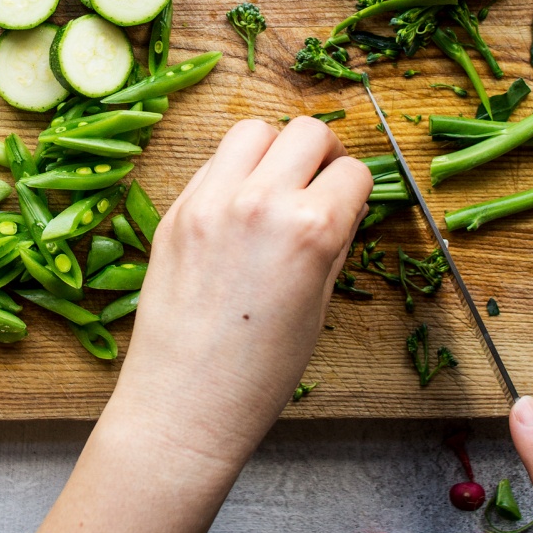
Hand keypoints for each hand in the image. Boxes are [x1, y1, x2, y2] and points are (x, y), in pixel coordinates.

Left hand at [0, 116, 372, 532]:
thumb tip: (340, 202)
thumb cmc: (260, 372)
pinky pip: (213, 162)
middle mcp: (261, 202)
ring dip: (273, 148)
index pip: (352, 171)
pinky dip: (233, 170)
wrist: (185, 402)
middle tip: (317, 180)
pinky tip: (237, 205)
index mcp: (310, 229)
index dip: (356, 188)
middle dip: (322, 152)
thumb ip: (332, 242)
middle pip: (306, 131)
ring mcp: (211, 200)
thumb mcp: (319, 304)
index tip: (348, 200)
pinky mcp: (176, 208)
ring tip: (274, 183)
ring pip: (254, 130)